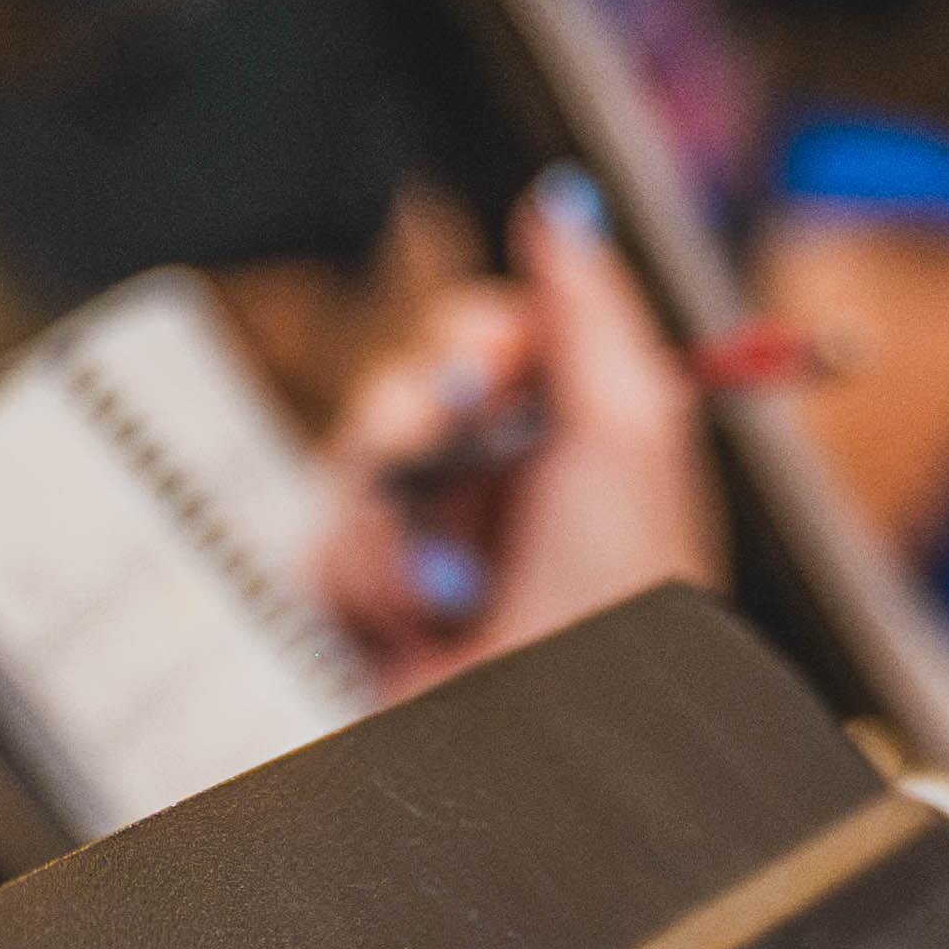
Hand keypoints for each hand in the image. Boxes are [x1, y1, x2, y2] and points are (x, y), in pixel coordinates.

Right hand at [317, 170, 715, 684]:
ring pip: (353, 467)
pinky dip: (365, 583)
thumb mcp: (627, 432)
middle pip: (409, 388)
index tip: (487, 366)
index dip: (475, 341)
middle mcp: (506, 492)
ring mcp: (435, 552)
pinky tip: (418, 630)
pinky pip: (321, 547)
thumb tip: (561, 201)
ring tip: (453, 591)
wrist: (551, 747)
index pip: (492, 335)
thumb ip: (589, 308)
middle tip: (451, 455)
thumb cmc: (617, 598)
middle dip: (420, 424)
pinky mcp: (375, 612)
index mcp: (579, 441)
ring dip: (396, 524)